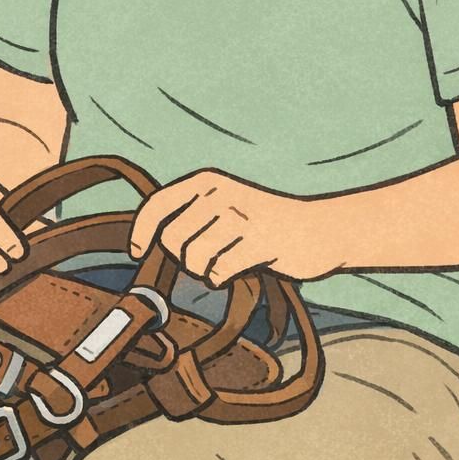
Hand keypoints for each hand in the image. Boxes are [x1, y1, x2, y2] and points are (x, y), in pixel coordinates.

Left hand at [128, 170, 343, 285]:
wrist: (320, 229)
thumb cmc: (261, 224)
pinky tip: (239, 268)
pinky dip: (223, 278)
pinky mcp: (260, 242)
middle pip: (171, 241)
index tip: (138, 253)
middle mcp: (221, 193)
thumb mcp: (222, 205)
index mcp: (207, 181)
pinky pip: (219, 272)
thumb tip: (145, 245)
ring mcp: (241, 217)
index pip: (157, 205)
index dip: (140, 232)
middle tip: (206, 259)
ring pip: (194, 259)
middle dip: (183, 259)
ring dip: (204, 271)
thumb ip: (188, 216)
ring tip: (225, 262)